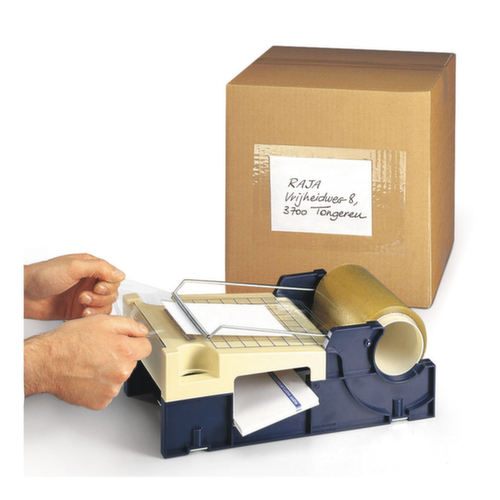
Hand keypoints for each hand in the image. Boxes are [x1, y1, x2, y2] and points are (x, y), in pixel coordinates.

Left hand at [24, 253, 125, 319]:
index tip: (98, 286)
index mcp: (90, 267)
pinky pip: (96, 315)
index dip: (109, 284)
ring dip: (97, 306)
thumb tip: (119, 273)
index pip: (113, 276)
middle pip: (112, 292)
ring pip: (106, 304)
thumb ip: (99, 268)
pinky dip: (93, 316)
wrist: (23, 295)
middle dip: (101, 296)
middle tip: (85, 296)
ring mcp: (85, 296)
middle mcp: (89, 281)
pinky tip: (82, 313)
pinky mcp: (79, 310)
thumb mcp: (73, 266)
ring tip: (82, 303)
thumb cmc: (42, 276)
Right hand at [24, 315, 151, 409]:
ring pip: (119, 377)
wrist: (46, 362)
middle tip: (100, 350)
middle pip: (132, 362)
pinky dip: (100, 385)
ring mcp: (111, 389)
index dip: (136, 342)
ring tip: (90, 362)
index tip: (127, 342)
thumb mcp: (102, 322)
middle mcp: (121, 372)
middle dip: (121, 355)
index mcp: (125, 351)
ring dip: (110, 371)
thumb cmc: (69, 342)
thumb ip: (128, 325)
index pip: (146, 347)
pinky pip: (107, 391)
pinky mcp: (100, 401)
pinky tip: (87, 375)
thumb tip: (142, 330)